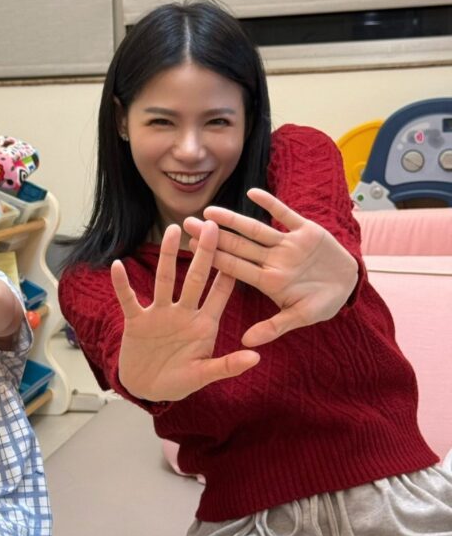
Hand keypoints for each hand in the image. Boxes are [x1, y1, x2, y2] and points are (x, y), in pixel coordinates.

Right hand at [111, 221, 259, 401]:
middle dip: (203, 253)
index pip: (220, 293)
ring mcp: (159, 314)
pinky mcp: (137, 321)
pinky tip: (118, 265)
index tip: (239, 247)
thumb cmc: (179, 382)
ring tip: (171, 230)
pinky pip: (129, 299)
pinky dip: (122, 284)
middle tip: (210, 225)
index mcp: (204, 324)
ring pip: (164, 280)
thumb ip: (227, 366)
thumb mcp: (203, 375)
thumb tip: (256, 357)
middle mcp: (183, 313)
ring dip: (167, 256)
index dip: (228, 272)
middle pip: (194, 278)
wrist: (147, 389)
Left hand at [184, 188, 357, 347]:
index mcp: (269, 280)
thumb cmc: (322, 303)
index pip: (235, 267)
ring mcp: (288, 245)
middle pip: (237, 246)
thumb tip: (246, 342)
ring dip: (233, 219)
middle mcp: (274, 260)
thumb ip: (274, 327)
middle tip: (187, 223)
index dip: (213, 257)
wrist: (349, 285)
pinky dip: (271, 204)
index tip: (191, 248)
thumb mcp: (300, 317)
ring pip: (256, 229)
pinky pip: (286, 214)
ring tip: (210, 210)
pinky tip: (252, 193)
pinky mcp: (307, 230)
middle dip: (212, 235)